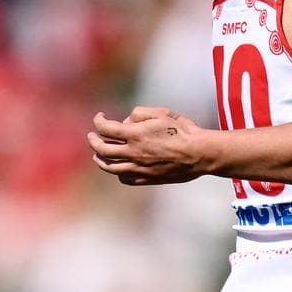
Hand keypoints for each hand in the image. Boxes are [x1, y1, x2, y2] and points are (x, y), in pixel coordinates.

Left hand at [88, 107, 207, 184]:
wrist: (199, 153)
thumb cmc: (183, 130)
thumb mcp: (162, 113)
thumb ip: (140, 113)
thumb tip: (126, 121)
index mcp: (136, 134)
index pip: (105, 128)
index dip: (98, 121)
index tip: (100, 117)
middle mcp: (133, 153)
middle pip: (101, 149)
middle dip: (93, 140)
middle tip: (92, 136)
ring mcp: (138, 168)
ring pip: (109, 166)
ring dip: (99, 159)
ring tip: (98, 154)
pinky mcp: (146, 178)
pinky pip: (124, 178)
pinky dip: (117, 172)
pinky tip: (120, 166)